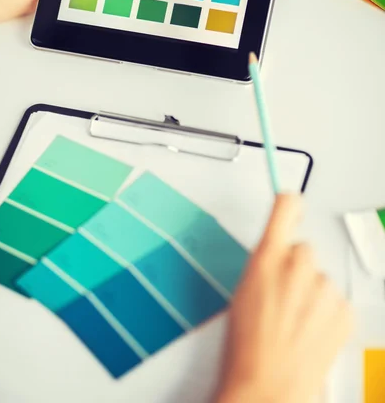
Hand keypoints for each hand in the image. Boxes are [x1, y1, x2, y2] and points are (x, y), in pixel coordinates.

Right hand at [216, 194, 353, 402]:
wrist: (266, 388)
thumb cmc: (245, 347)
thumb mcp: (241, 291)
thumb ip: (263, 264)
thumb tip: (274, 253)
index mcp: (267, 256)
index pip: (286, 207)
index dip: (289, 203)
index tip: (291, 201)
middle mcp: (298, 265)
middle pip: (304, 249)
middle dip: (295, 267)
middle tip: (283, 296)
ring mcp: (323, 288)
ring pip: (320, 278)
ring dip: (311, 294)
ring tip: (294, 322)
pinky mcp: (343, 311)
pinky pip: (336, 302)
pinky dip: (326, 314)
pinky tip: (308, 332)